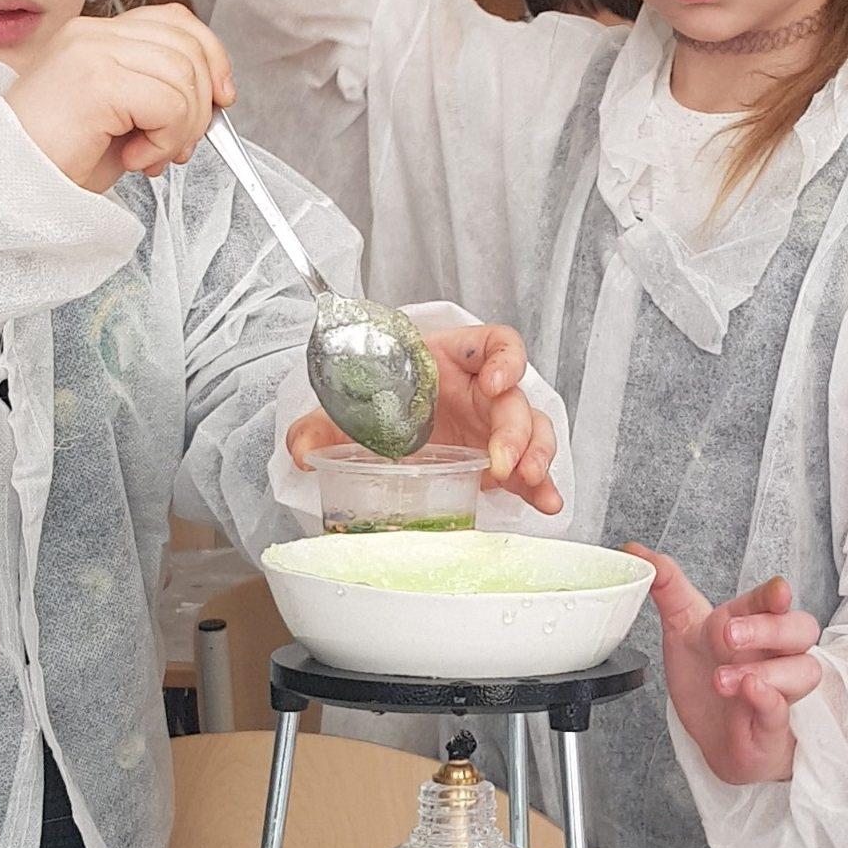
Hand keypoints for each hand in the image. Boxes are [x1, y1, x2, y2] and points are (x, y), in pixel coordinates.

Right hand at [7, 6, 230, 193]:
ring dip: (181, 128)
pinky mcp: (95, 79)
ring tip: (148, 156)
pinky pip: (168, 101)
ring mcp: (90, 51)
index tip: (220, 100)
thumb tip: (214, 98)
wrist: (5, 186)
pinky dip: (166, 138)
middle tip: (173, 146)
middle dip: (200, 103)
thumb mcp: (121, 122)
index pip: (176, 21)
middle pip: (189, 43)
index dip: (211, 57)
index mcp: (96, 37)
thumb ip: (159, 96)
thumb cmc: (55, 162)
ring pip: (184, 74)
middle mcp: (91, 34)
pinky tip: (136, 158)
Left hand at [285, 319, 563, 516]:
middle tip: (502, 462)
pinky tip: (546, 504)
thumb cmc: (373, 401)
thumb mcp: (344, 410)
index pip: (495, 343)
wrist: (376, 427)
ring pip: (532, 431)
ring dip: (534, 456)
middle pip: (515, 399)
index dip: (504, 358)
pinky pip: (526, 470)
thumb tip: (301, 450)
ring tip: (527, 483)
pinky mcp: (497, 460)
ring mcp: (491, 425)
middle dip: (515, 430)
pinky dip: (539, 487)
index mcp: (451, 360)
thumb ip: (319, 425)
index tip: (496, 381)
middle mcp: (479, 390)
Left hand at [636, 553, 821, 788]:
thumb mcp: (681, 629)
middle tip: (729, 634)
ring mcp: (778, 688)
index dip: (775, 595)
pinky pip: (782, 709)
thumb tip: (635, 550)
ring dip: (765, 670)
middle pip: (799, 629)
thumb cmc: (707, 680)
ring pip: (803, 668)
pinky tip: (749, 691)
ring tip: (722, 679)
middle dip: (770, 627)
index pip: (773, 603)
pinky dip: (768, 698)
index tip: (777, 591)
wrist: (713, 739)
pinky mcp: (773, 723)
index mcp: (751, 625)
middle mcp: (773, 653)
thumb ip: (665, 588)